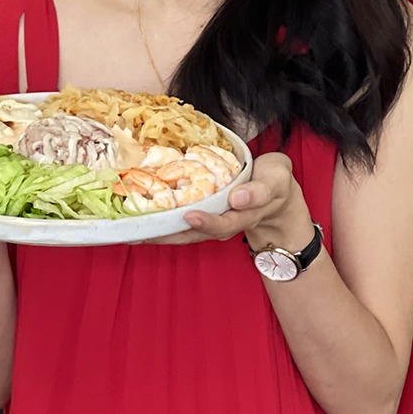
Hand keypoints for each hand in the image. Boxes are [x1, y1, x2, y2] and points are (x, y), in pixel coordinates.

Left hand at [141, 151, 309, 246]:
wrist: (277, 194)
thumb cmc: (274, 182)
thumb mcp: (275, 180)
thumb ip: (260, 190)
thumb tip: (236, 198)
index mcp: (245, 214)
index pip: (225, 222)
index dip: (208, 222)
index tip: (191, 216)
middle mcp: (226, 222)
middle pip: (197, 233)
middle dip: (172, 232)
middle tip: (147, 229)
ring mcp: (214, 221)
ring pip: (186, 232)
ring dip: (162, 232)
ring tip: (135, 232)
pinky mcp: (205, 216)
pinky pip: (183, 224)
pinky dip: (164, 223)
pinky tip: (142, 220)